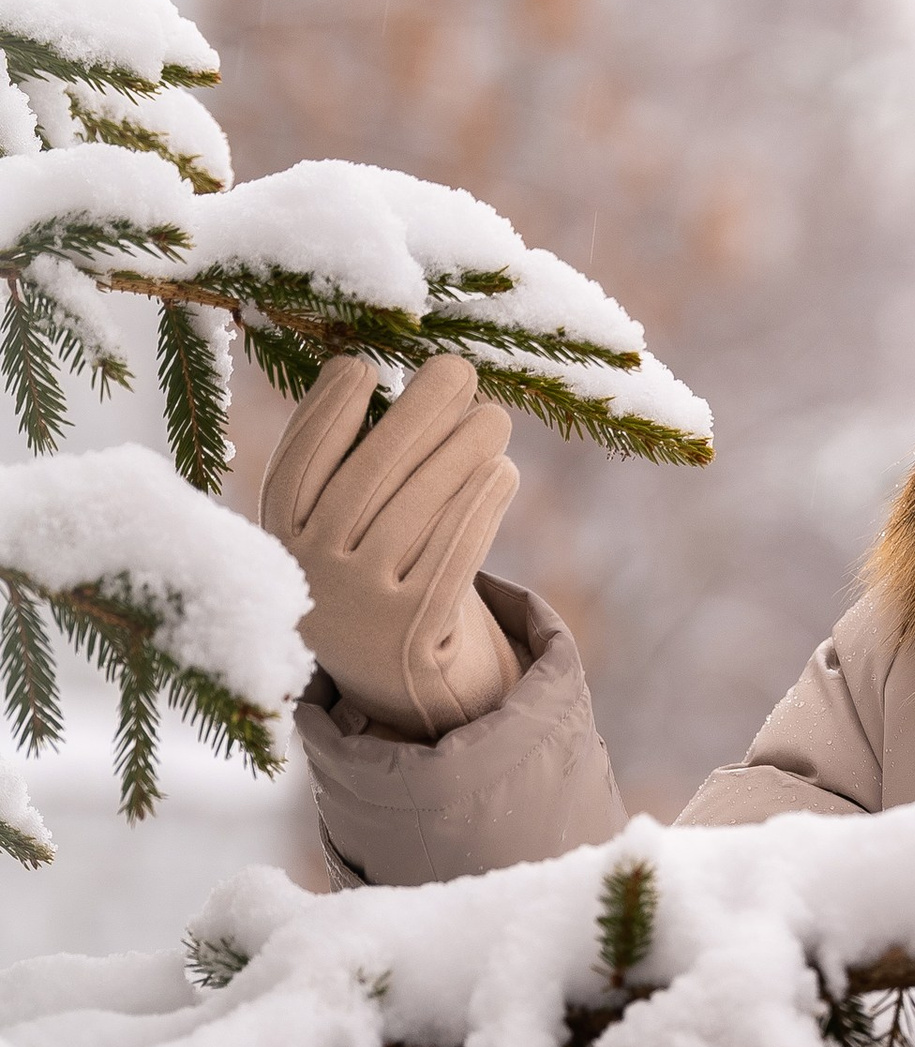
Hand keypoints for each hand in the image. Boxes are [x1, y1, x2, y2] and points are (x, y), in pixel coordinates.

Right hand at [259, 354, 522, 740]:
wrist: (398, 680)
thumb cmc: (374, 571)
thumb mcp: (340, 527)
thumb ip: (347, 462)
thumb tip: (379, 370)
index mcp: (278, 540)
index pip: (298, 465)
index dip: (326, 413)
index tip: (363, 366)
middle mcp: (310, 574)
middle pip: (366, 479)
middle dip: (416, 415)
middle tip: (457, 368)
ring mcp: (360, 608)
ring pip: (415, 513)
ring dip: (460, 454)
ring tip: (493, 416)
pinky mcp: (413, 635)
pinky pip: (452, 558)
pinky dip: (480, 509)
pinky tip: (503, 471)